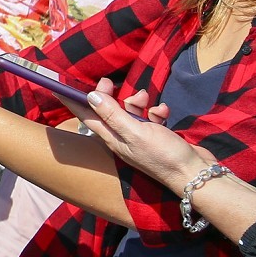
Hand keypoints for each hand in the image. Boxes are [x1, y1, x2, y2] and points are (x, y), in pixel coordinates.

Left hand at [57, 79, 206, 194]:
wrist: (195, 175)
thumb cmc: (163, 155)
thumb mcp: (136, 132)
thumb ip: (113, 114)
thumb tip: (91, 96)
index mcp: (112, 138)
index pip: (86, 117)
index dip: (72, 102)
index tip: (59, 87)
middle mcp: (122, 138)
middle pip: (107, 112)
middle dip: (108, 95)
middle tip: (109, 81)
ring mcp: (139, 138)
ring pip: (130, 113)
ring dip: (136, 101)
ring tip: (145, 97)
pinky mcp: (156, 137)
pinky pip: (150, 119)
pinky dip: (155, 112)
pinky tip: (163, 111)